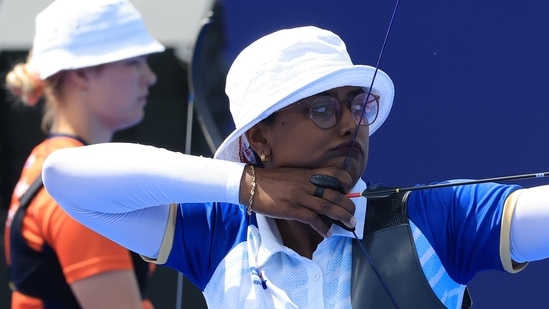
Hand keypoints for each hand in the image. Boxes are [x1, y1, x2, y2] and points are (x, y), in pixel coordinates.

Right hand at [240, 166, 355, 236]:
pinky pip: (313, 219)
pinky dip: (323, 227)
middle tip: (354, 213)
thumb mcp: (291, 174)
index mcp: (307, 173)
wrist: (251, 184)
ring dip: (341, 217)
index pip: (334, 173)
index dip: (345, 182)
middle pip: (335, 194)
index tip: (348, 190)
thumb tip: (317, 189)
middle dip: (348, 205)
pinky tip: (327, 233)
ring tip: (349, 223)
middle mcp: (307, 184)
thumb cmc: (269, 180)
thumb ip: (305, 179)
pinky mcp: (292, 209)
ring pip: (328, 207)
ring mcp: (300, 197)